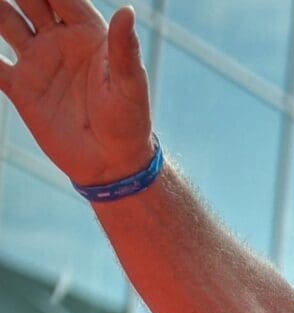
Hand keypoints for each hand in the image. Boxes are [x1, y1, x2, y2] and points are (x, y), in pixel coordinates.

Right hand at [0, 2, 155, 188]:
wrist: (111, 164)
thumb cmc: (130, 123)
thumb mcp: (130, 86)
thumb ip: (125, 50)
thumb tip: (128, 12)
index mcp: (88, 34)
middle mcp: (60, 41)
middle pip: (30, 1)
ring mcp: (38, 61)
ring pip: (5, 22)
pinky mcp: (21, 87)